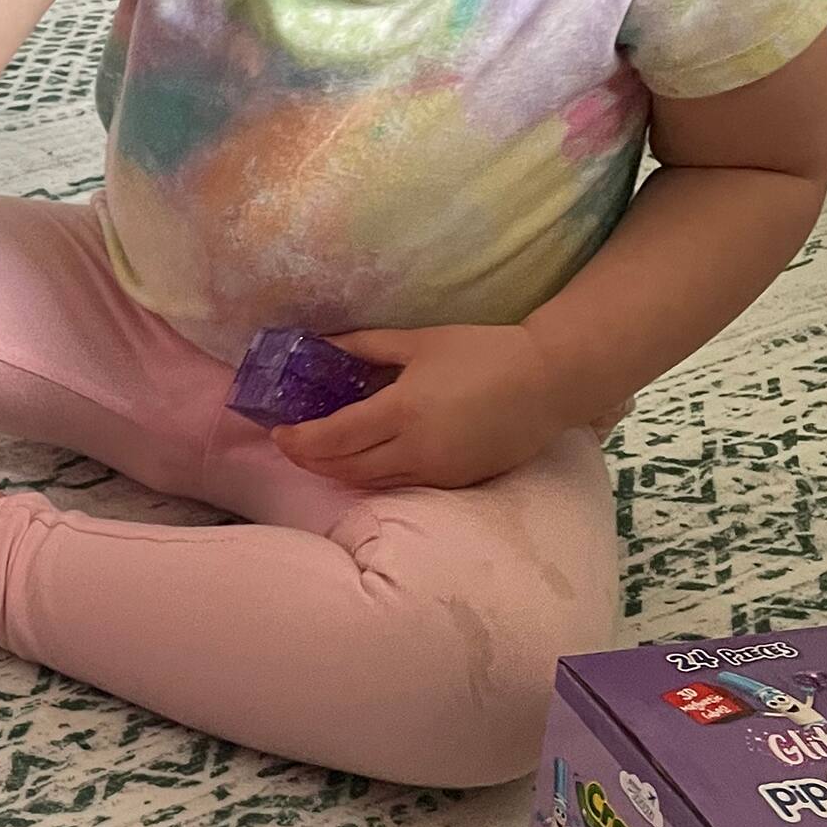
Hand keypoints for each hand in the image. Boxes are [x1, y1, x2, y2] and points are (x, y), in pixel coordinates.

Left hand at [270, 323, 574, 491]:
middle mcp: (415, 449)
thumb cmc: (483, 352)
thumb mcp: (419, 342)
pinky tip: (360, 464)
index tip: (277, 432)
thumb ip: (366, 347)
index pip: (335, 437)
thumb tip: (322, 344)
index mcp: (403, 411)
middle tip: (288, 447)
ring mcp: (437, 471)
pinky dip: (372, 478)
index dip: (300, 440)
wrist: (548, 381)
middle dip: (310, 460)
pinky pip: (401, 485)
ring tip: (316, 456)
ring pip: (371, 483)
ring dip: (337, 473)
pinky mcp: (456, 482)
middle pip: (345, 467)